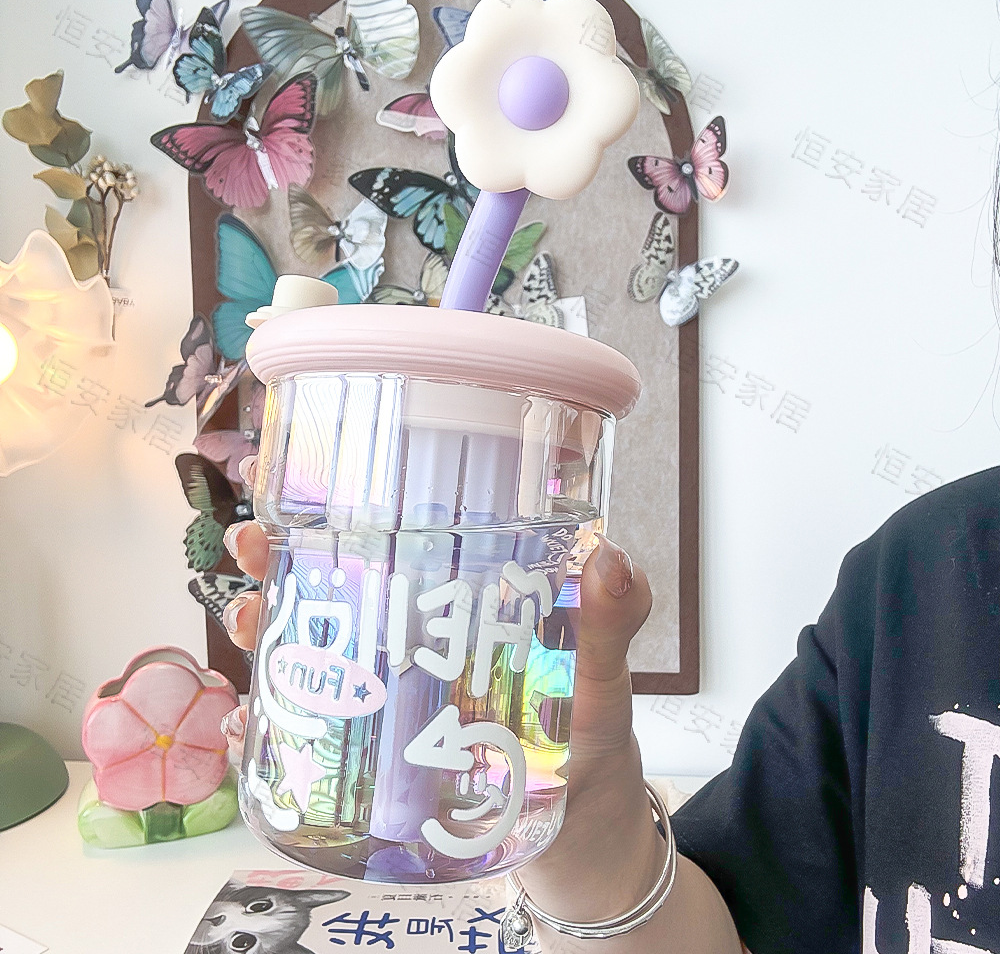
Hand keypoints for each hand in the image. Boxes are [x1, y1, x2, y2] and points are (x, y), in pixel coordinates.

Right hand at [219, 456, 655, 916]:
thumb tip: (610, 558)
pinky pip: (320, 729)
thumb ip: (612, 625)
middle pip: (344, 589)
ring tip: (246, 620)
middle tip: (255, 544)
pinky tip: (248, 721)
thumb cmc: (592, 746)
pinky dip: (278, 721)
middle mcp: (422, 646)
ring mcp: (399, 699)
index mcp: (470, 608)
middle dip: (290, 559)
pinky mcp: (383, 757)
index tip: (317, 476)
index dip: (359, 507)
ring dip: (273, 630)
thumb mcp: (601, 680)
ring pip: (322, 651)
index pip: (407, 541)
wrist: (579, 844)